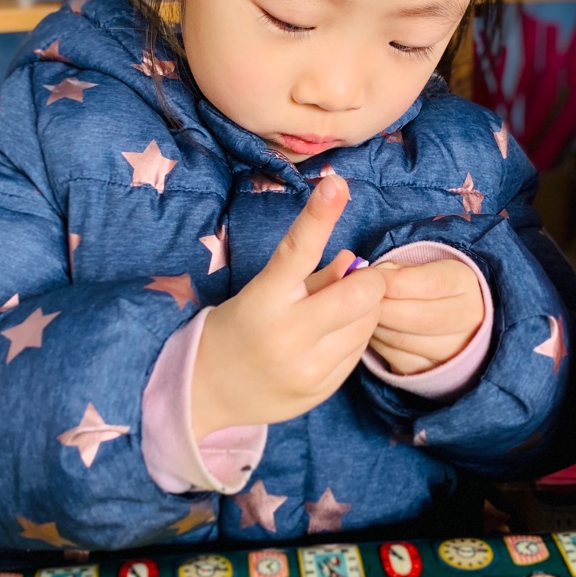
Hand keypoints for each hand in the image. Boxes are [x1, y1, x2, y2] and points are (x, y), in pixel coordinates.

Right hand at [192, 176, 385, 437]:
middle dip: (370, 280)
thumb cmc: (234, 330)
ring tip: (336, 312)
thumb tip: (353, 259)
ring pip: (367, 323)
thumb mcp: (260, 294)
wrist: (204, 392)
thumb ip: (311, 274)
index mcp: (264, 300)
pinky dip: (355, 336)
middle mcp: (287, 333)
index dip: (320, 215)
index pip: (297, 250)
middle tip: (362, 279)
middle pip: (359, 294)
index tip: (337, 184)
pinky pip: (359, 351)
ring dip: (363, 309)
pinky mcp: (322, 389)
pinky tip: (330, 338)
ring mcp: (308, 367)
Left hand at [368, 257, 484, 375]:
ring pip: (402, 340)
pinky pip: (393, 357)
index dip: (395, 282)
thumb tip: (371, 278)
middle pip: (418, 317)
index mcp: (463, 283)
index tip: (372, 277)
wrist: (447, 317)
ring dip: (375, 325)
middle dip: (382, 307)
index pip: (431, 284)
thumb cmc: (424, 285)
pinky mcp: (428, 369)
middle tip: (359, 298)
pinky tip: (371, 330)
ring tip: (363, 312)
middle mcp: (466, 318)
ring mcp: (452, 349)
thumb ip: (396, 269)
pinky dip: (376, 343)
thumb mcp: (418, 267)